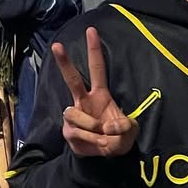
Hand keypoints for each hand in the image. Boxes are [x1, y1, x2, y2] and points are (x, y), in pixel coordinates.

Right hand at [53, 28, 138, 158]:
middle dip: (64, 62)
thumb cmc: (117, 137)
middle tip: (56, 45)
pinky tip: (99, 143)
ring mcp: (74, 116)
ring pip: (75, 114)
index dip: (94, 51)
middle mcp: (84, 102)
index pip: (97, 69)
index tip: (91, 31)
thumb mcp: (130, 131)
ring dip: (92, 126)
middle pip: (72, 79)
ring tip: (104, 137)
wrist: (106, 156)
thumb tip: (109, 127)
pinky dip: (92, 139)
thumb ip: (126, 127)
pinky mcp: (69, 131)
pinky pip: (78, 132)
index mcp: (100, 95)